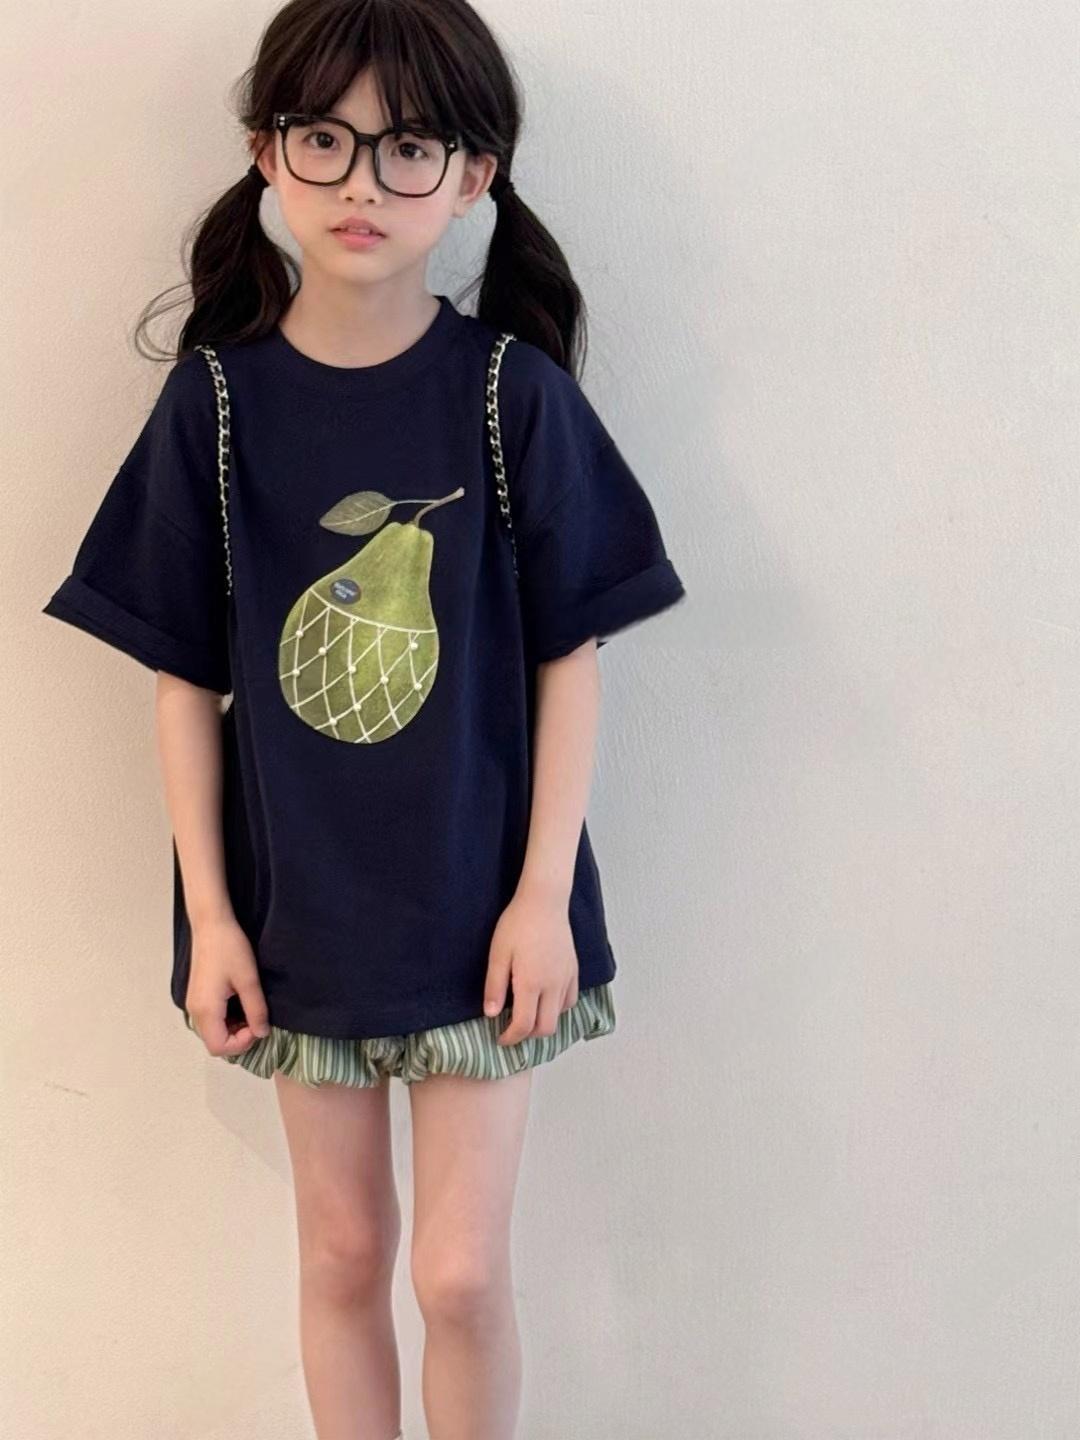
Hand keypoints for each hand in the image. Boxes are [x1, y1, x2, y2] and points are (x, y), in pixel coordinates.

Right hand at [186, 915, 270, 1056]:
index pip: (218, 1047)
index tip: (257, 1025)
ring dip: (232, 1030)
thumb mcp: (248, 980)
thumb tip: (262, 1034)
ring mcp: (193, 1004)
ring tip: (250, 1012)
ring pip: (212, 1032)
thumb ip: (256, 1010)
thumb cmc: (230, 949)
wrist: (211, 925)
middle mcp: (194, 1011)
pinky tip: (240, 1005)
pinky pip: (210, 1020)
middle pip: (214, 1043)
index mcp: (206, 1010)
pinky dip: (225, 1021)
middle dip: (238, 1039)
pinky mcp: (196, 996)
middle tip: (256, 1021)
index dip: (241, 1044)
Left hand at [483, 884, 579, 1046]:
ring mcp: (566, 978)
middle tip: (512, 1029)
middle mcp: (553, 986)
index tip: (500, 1038)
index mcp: (531, 984)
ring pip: (560, 1016)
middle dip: (528, 1035)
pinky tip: (545, 1000)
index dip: (510, 1038)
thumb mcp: (498, 954)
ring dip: (543, 1022)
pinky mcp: (574, 970)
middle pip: (546, 1028)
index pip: (524, 1025)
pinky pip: (570, 1000)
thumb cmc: (517, 925)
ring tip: (528, 1014)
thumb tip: (491, 1015)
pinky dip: (558, 1008)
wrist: (544, 902)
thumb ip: (494, 987)